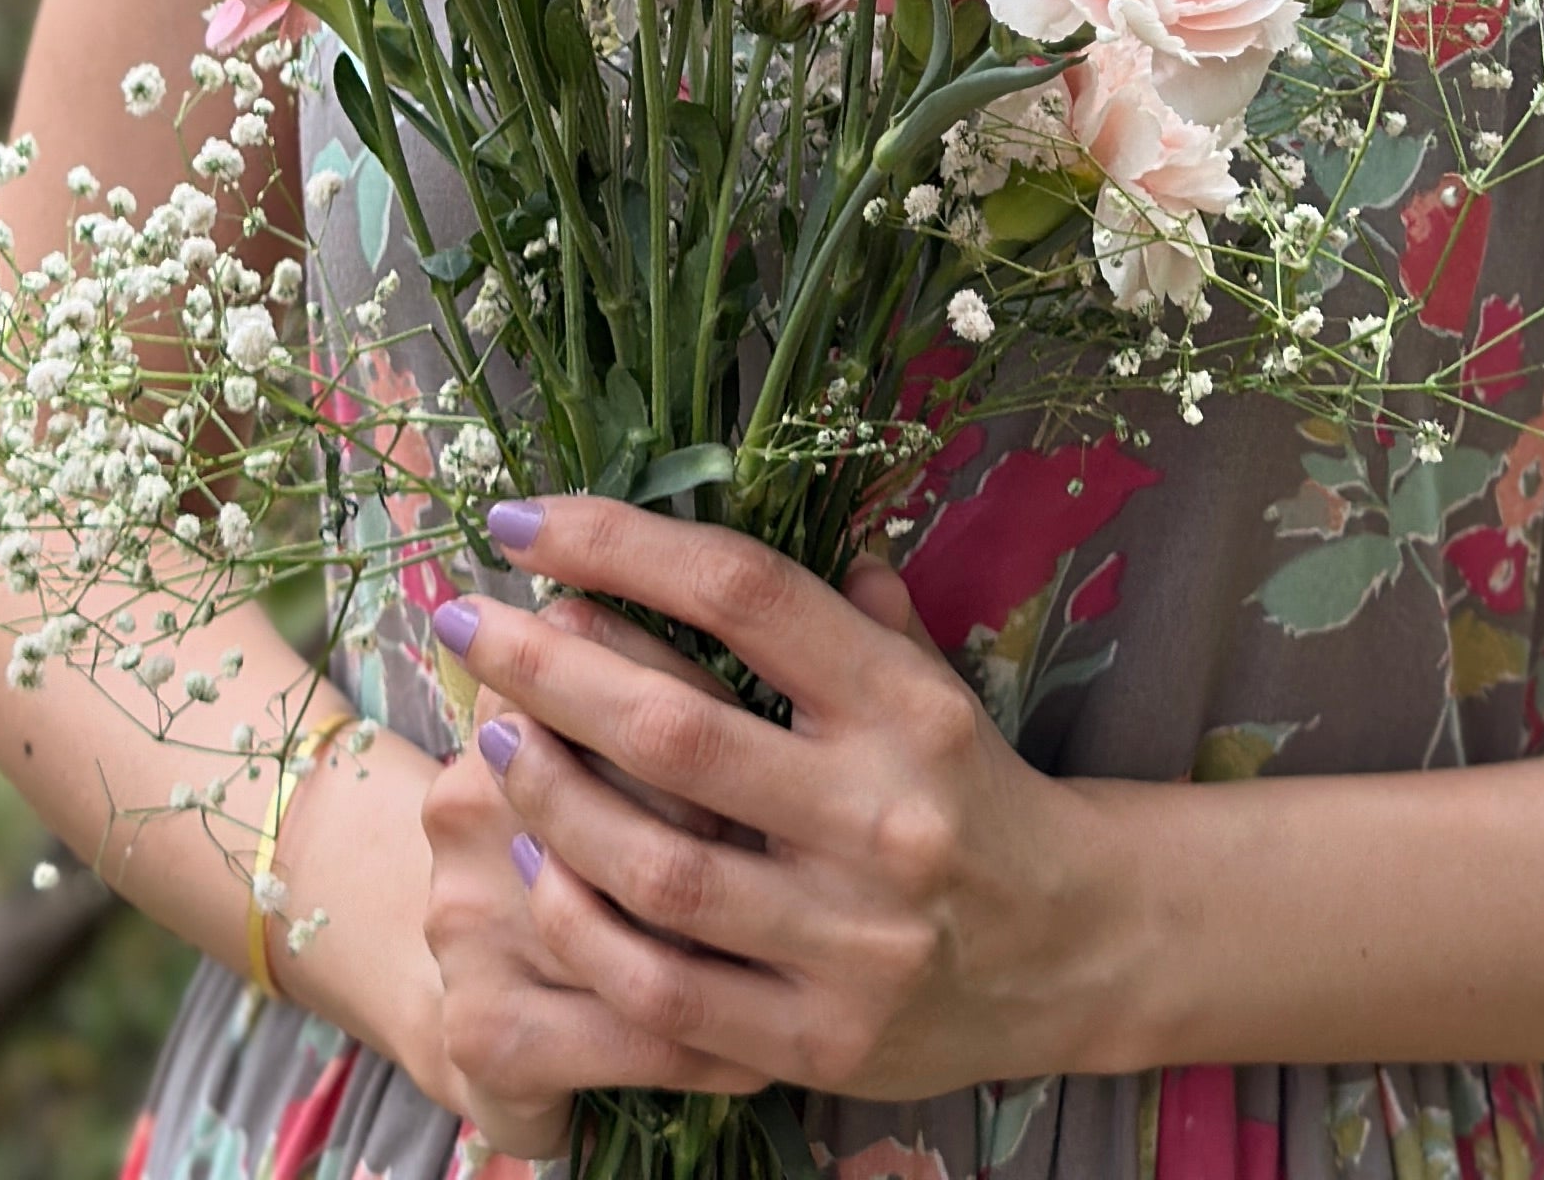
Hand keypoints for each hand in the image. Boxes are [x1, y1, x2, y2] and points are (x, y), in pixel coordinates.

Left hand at [426, 495, 1132, 1105]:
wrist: (1078, 948)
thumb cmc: (976, 788)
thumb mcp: (932, 677)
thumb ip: (842, 604)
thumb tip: (739, 504)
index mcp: (905, 704)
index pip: (745, 593)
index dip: (622, 544)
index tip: (521, 518)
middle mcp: (880, 816)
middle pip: (677, 728)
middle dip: (547, 665)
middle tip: (465, 616)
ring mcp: (850, 939)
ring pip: (656, 868)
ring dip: (550, 796)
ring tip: (489, 735)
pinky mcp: (819, 1039)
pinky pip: (667, 991)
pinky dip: (584, 927)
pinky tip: (533, 867)